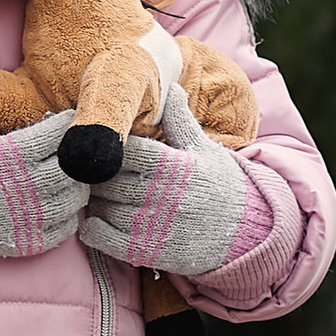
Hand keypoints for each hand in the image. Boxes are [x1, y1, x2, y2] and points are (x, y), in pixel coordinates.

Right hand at [0, 71, 91, 275]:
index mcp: (7, 157)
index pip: (52, 136)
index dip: (66, 125)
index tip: (70, 118)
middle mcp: (22, 188)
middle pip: (69, 169)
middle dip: (77, 157)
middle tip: (78, 148)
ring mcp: (22, 218)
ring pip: (70, 201)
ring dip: (78, 188)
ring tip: (76, 177)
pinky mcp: (19, 242)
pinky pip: (58, 233)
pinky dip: (68, 221)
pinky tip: (65, 210)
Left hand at [78, 82, 267, 277]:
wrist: (245, 232)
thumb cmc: (221, 184)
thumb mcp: (204, 148)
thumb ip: (179, 120)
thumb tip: (169, 84)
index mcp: (173, 165)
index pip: (123, 151)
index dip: (106, 148)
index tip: (99, 147)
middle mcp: (163, 195)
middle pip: (107, 180)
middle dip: (95, 175)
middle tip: (90, 172)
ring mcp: (156, 226)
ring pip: (103, 208)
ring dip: (93, 202)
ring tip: (96, 194)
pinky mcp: (150, 252)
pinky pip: (106, 240)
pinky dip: (93, 230)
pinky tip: (95, 222)